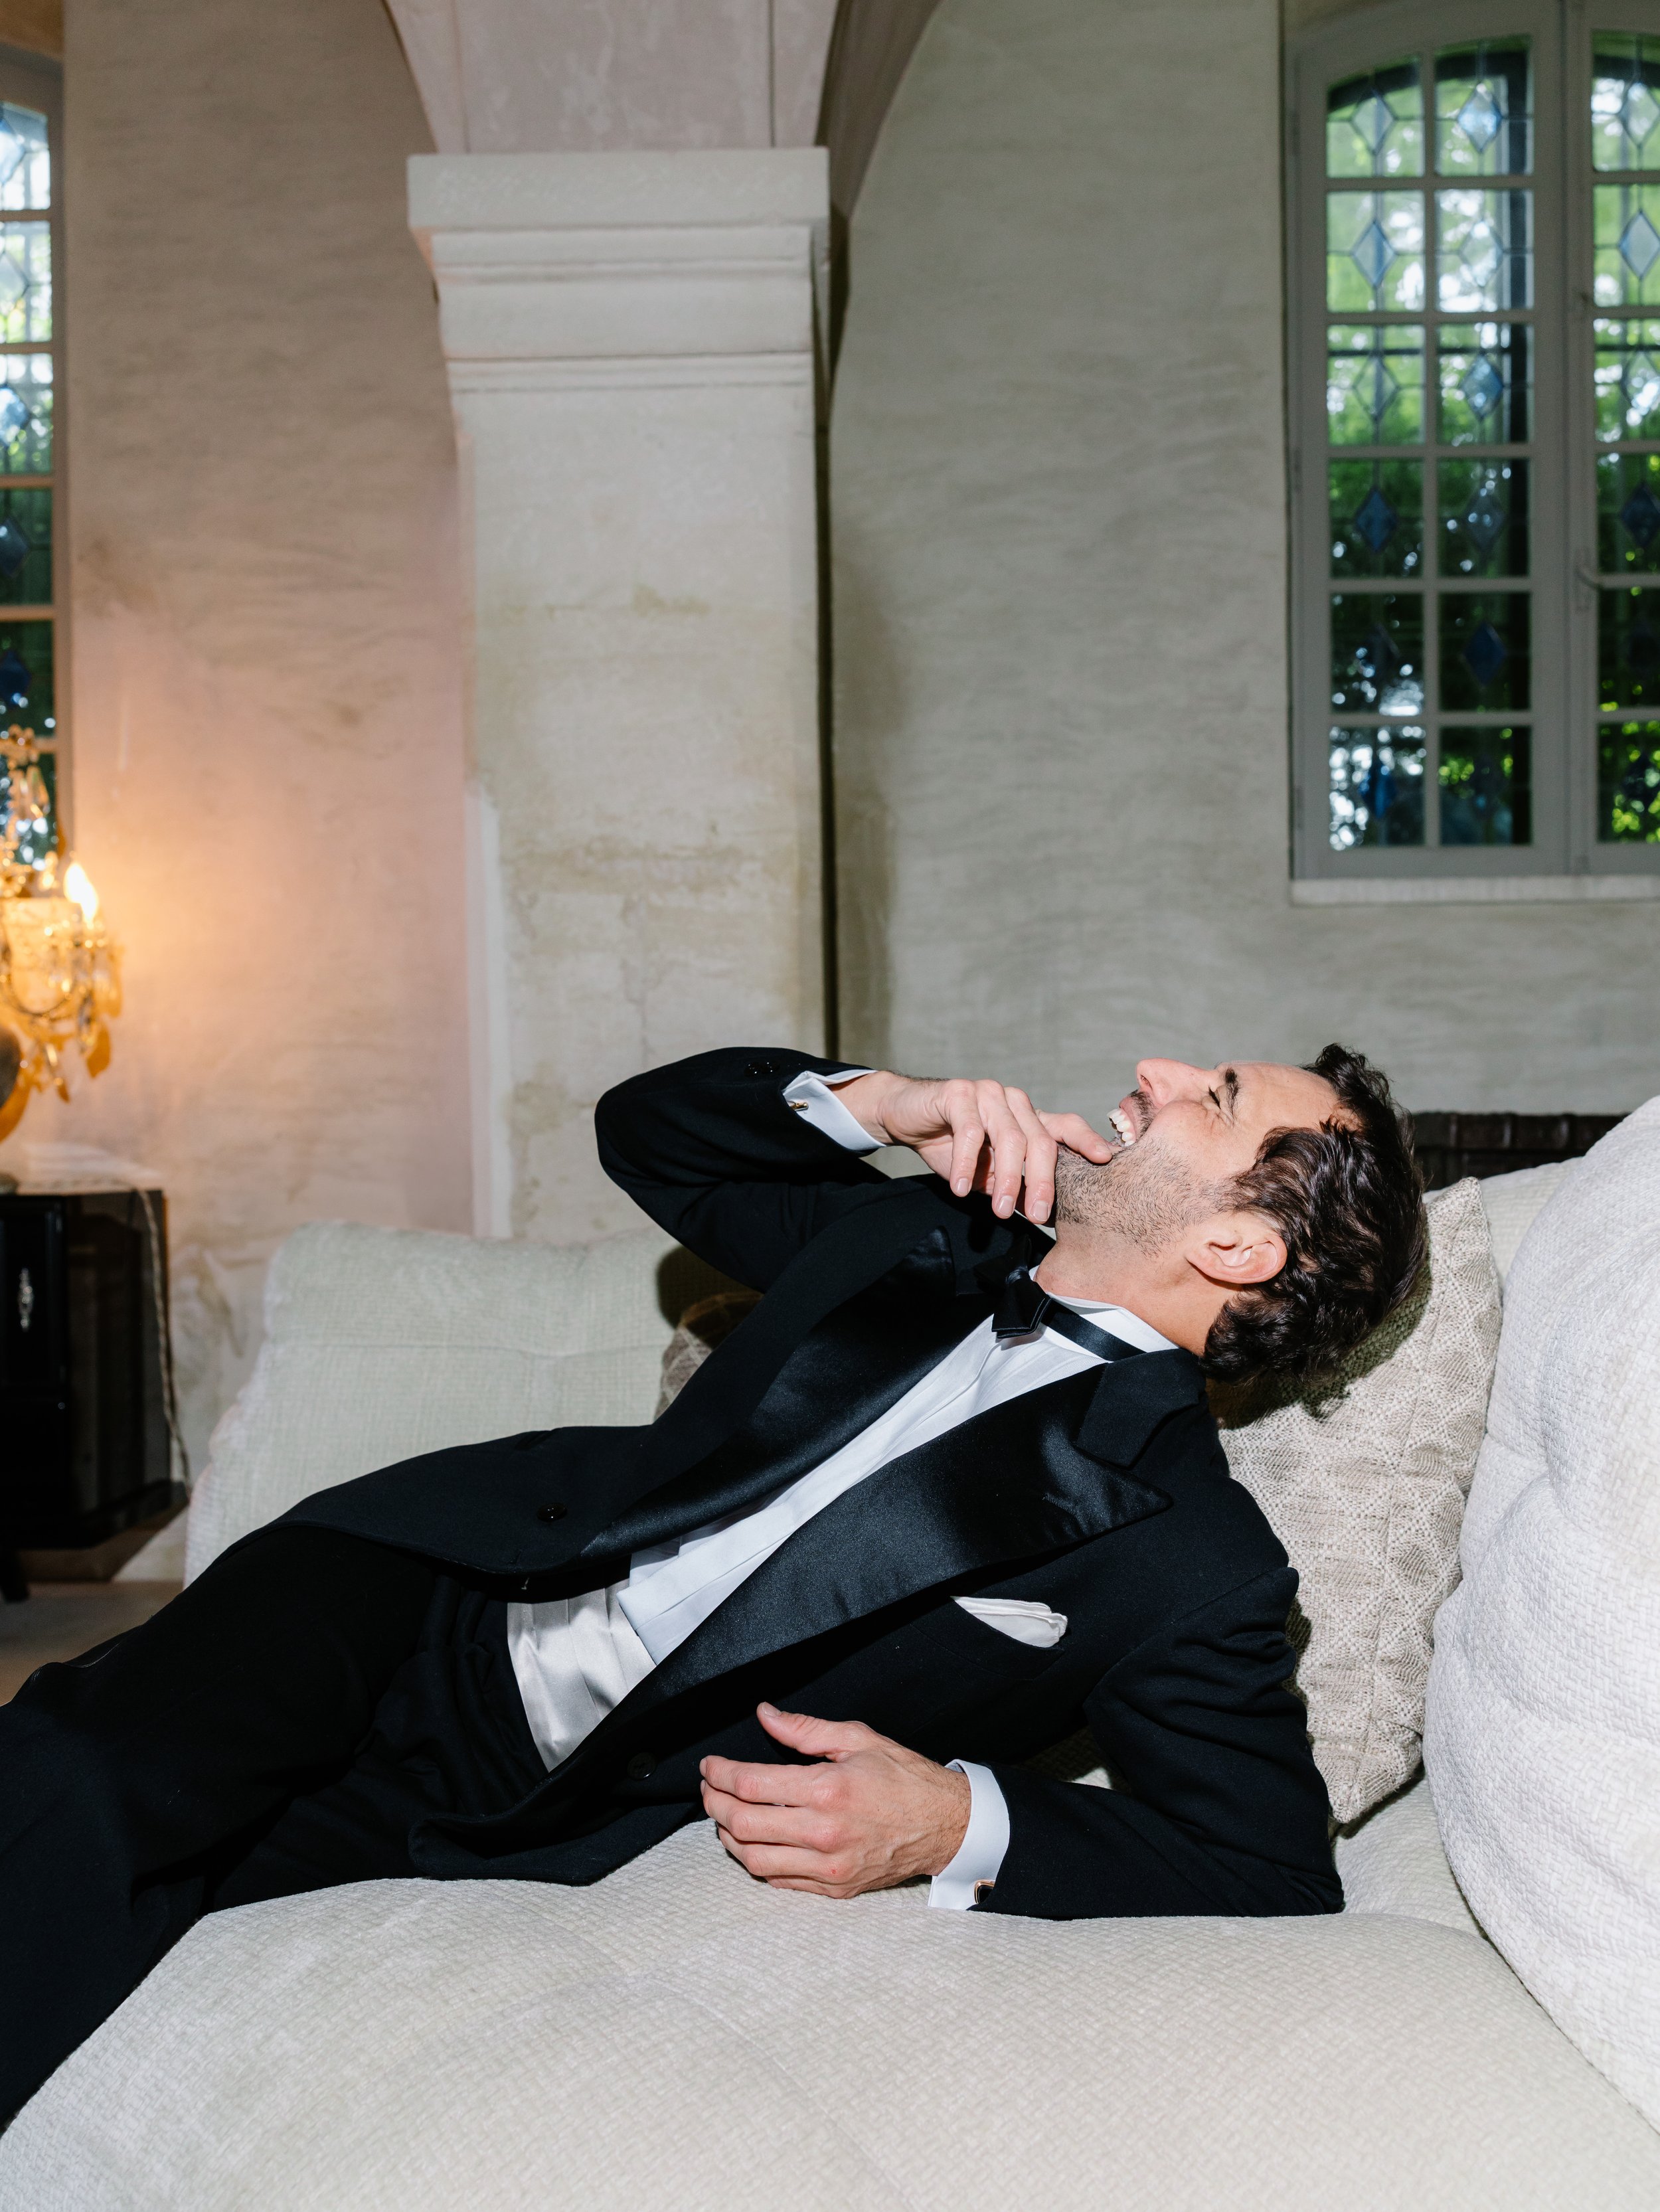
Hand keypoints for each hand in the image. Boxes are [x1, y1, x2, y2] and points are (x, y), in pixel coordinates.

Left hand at [699, 1703, 971, 1898]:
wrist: (945, 1825)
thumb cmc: (904, 1778)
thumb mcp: (858, 1738)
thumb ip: (804, 1728)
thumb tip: (764, 1714)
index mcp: (827, 1790)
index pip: (751, 1785)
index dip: (720, 1774)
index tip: (710, 1766)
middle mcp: (823, 1833)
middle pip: (743, 1824)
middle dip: (715, 1803)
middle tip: (709, 1788)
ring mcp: (828, 1866)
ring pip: (754, 1859)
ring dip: (728, 1836)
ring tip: (724, 1816)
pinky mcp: (834, 1888)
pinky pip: (779, 1880)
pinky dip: (756, 1862)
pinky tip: (753, 1843)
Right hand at [832, 1071, 1112, 1223]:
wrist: (906, 1118)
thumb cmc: (951, 1145)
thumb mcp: (987, 1171)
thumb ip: (1013, 1184)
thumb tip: (1040, 1213)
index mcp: (1027, 1116)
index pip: (1064, 1125)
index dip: (1086, 1140)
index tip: (1104, 1160)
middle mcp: (1014, 1101)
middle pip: (1039, 1140)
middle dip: (1041, 1181)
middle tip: (1038, 1215)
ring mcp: (988, 1093)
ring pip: (1009, 1138)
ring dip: (1005, 1178)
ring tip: (999, 1210)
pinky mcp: (959, 1092)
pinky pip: (971, 1131)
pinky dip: (968, 1164)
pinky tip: (962, 1189)